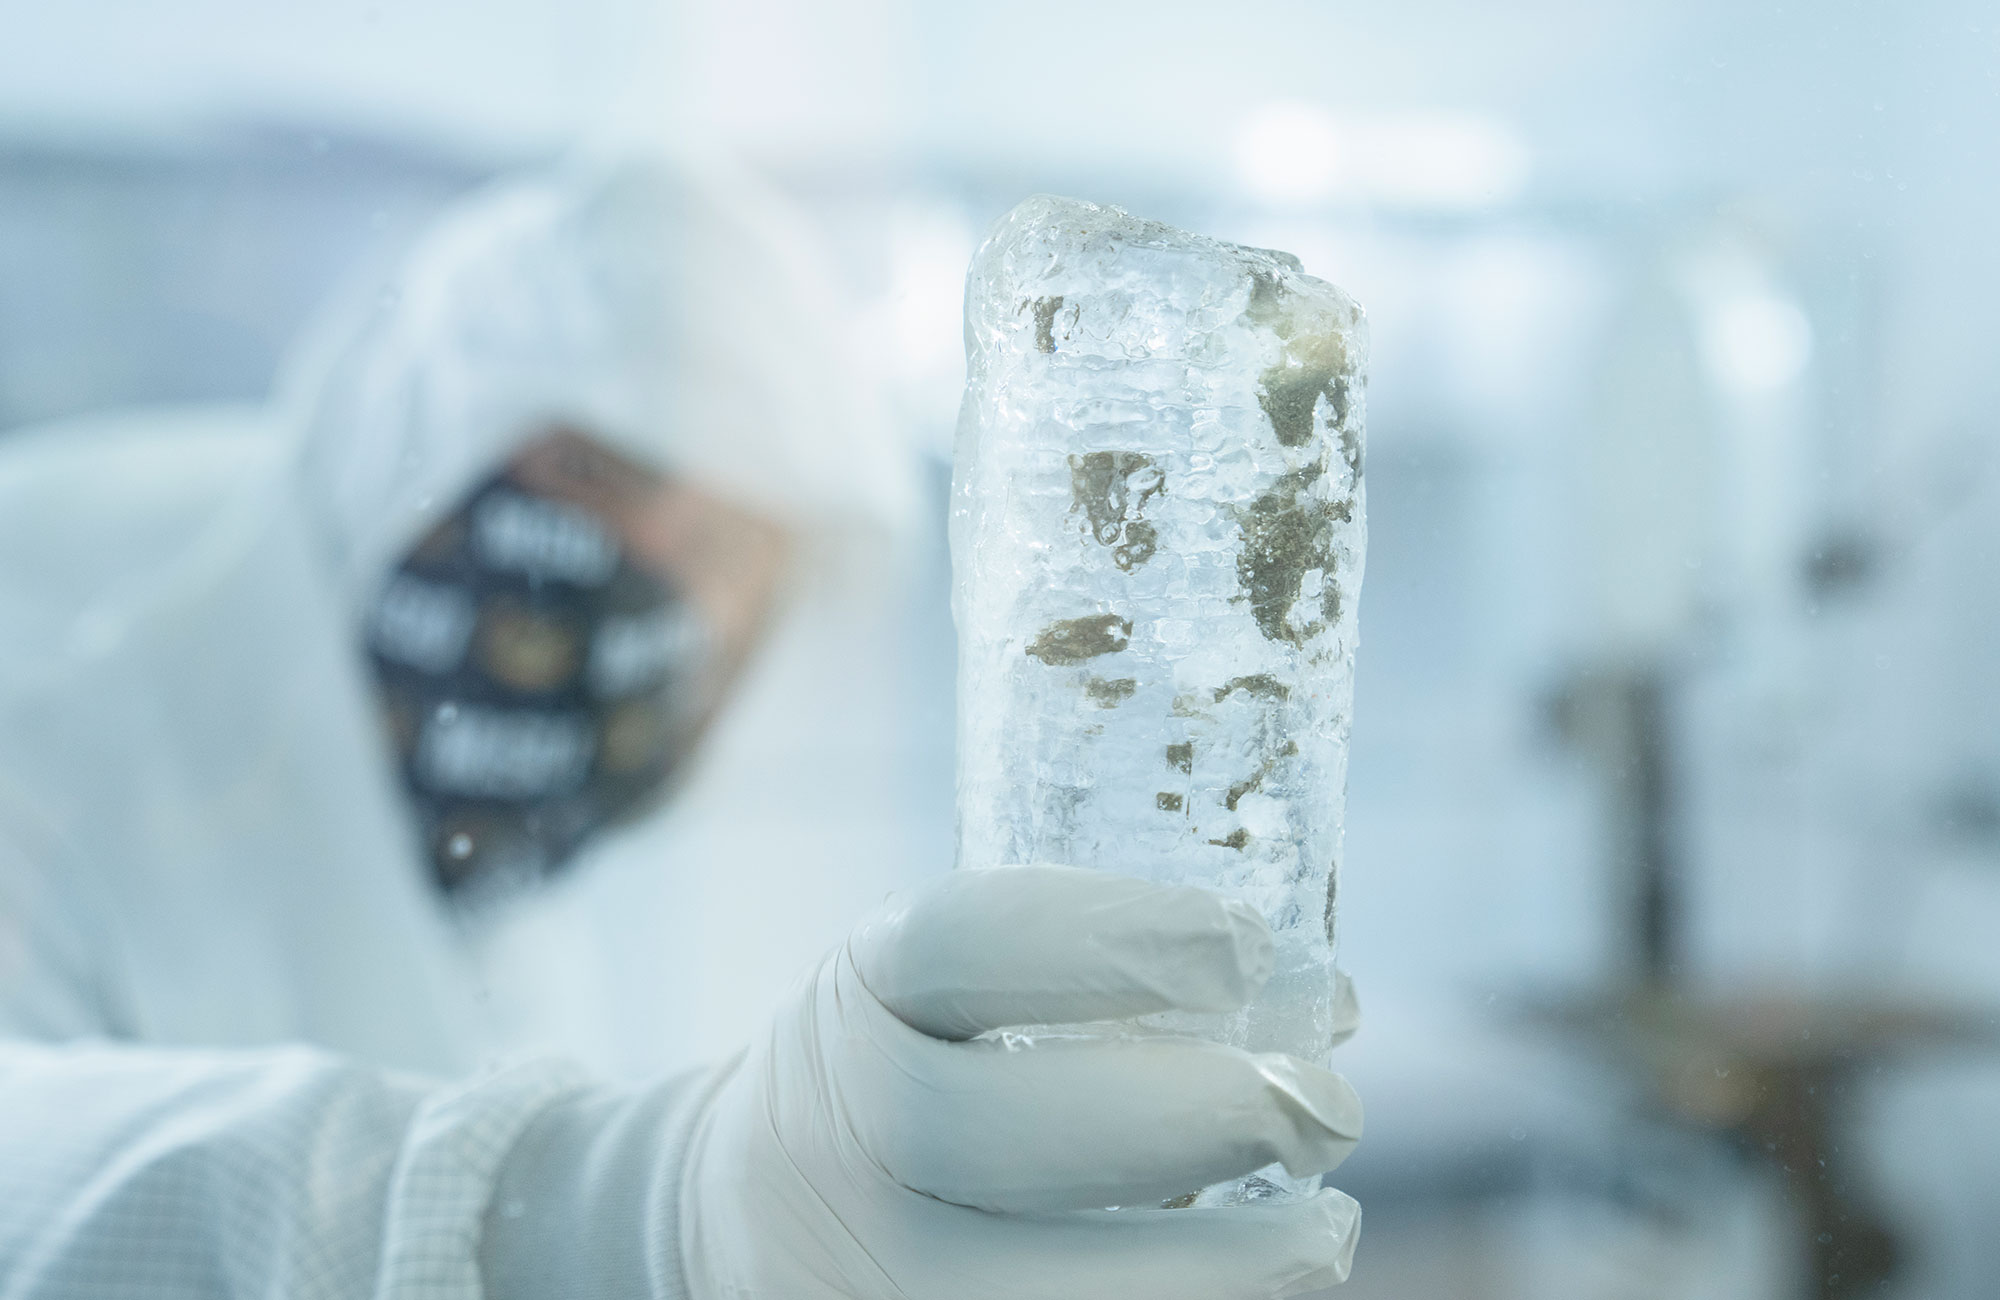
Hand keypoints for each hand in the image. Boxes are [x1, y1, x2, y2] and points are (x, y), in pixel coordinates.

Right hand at [681, 864, 1363, 1298]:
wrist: (738, 1218)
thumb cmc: (896, 1079)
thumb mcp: (934, 993)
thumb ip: (1082, 987)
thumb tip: (1327, 1007)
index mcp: (855, 996)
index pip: (965, 944)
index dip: (1115, 938)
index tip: (1249, 945)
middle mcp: (832, 1133)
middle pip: (1007, 1131)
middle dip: (1195, 1118)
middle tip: (1329, 1107)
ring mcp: (848, 1273)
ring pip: (1039, 1287)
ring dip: (1219, 1266)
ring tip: (1327, 1228)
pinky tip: (1250, 1287)